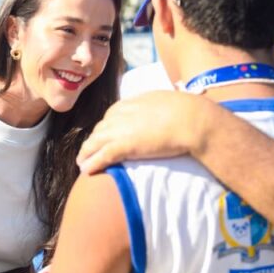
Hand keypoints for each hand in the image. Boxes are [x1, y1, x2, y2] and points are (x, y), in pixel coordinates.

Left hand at [77, 91, 208, 174]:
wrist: (191, 119)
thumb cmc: (185, 110)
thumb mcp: (161, 101)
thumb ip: (151, 106)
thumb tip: (153, 107)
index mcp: (128, 104)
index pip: (109, 117)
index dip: (105, 130)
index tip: (104, 138)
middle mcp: (119, 116)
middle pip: (99, 130)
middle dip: (93, 142)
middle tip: (89, 152)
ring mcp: (120, 131)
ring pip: (94, 143)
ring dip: (86, 154)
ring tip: (82, 164)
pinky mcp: (124, 146)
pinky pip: (102, 156)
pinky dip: (92, 164)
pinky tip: (86, 171)